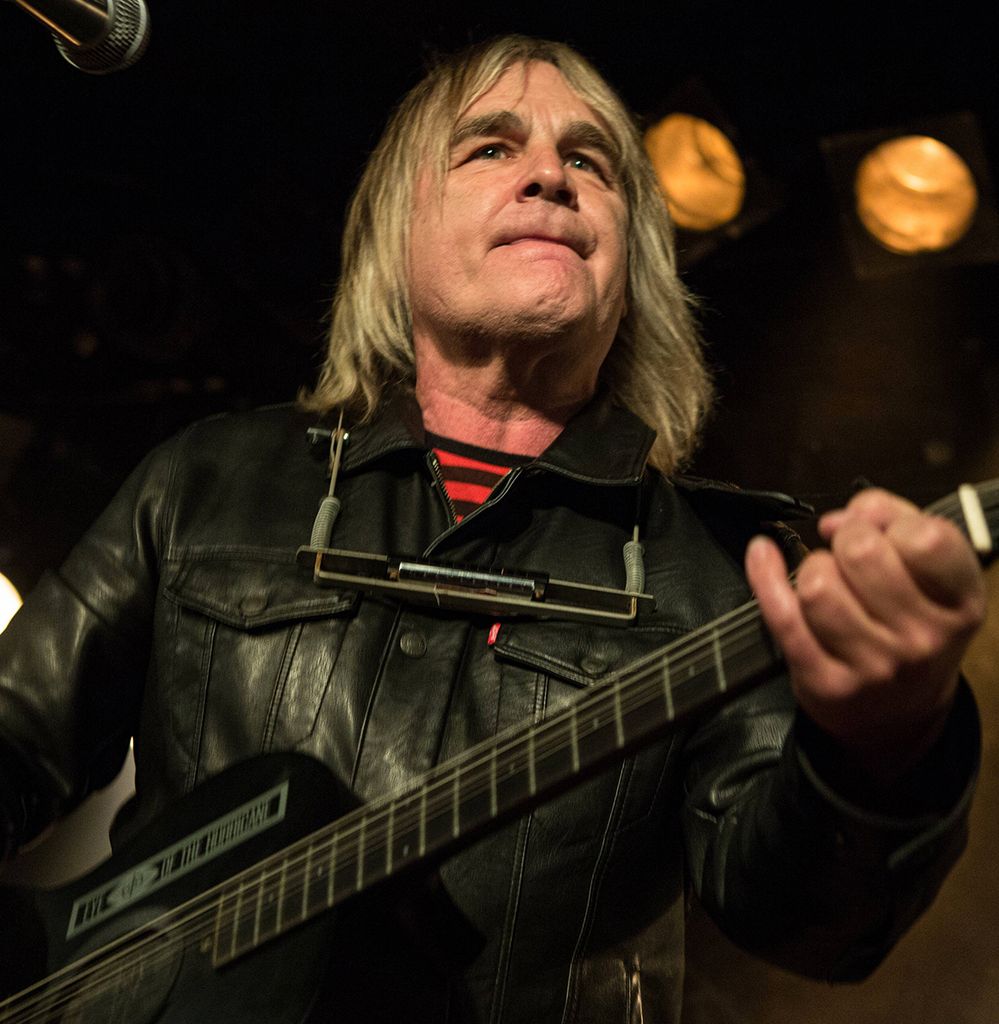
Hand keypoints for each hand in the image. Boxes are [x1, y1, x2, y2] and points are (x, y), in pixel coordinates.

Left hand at [745, 488, 985, 780]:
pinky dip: (764, 576)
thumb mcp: (928, 573)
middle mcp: (924, 638)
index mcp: (959, 603)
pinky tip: (762, 554)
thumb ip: (894, 520)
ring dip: (811, 569)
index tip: (880, 531)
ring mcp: (874, 666)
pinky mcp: (825, 682)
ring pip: (817, 586)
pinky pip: (781, 617)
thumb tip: (843, 517)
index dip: (891, 521)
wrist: (897, 715)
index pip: (925, 538)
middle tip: (846, 553)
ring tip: (824, 579)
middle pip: (861, 553)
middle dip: (844, 539)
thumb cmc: (908, 623)